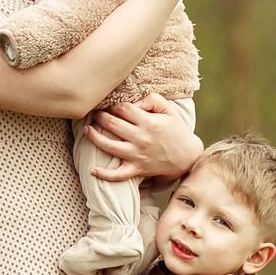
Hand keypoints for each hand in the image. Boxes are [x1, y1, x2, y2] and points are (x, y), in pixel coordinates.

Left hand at [88, 93, 202, 180]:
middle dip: (100, 116)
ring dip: (94, 137)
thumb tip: (135, 102)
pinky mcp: (137, 169)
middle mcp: (141, 138)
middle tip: (96, 114)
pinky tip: (92, 170)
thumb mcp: (170, 110)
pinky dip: (104, 174)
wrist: (187, 156)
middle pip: (112, 124)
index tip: (111, 106)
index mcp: (148, 122)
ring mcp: (137, 155)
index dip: (114, 105)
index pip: (123, 108)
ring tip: (87, 130)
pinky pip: (118, 174)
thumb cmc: (177, 131)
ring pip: (108, 146)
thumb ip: (153, 99)